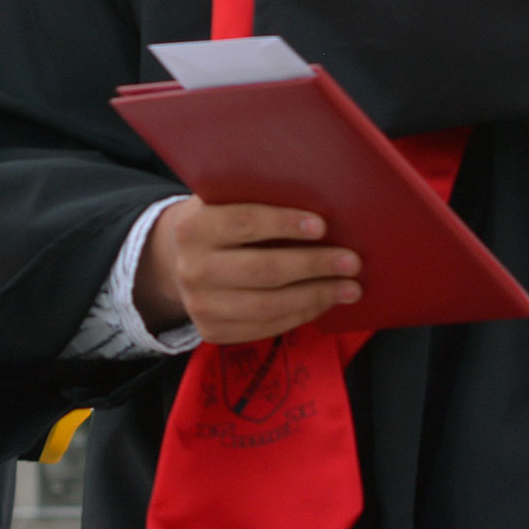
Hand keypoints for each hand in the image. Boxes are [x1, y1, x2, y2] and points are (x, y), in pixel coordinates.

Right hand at [134, 197, 362, 343]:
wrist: (176, 261)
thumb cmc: (219, 220)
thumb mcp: (223, 199)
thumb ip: (256, 197)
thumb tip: (320, 196)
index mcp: (194, 226)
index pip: (245, 223)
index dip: (285, 224)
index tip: (322, 225)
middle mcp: (192, 269)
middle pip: (263, 270)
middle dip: (314, 266)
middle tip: (351, 262)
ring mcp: (200, 306)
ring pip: (268, 305)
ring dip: (317, 297)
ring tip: (350, 288)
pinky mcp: (213, 332)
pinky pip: (266, 328)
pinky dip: (301, 315)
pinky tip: (324, 302)